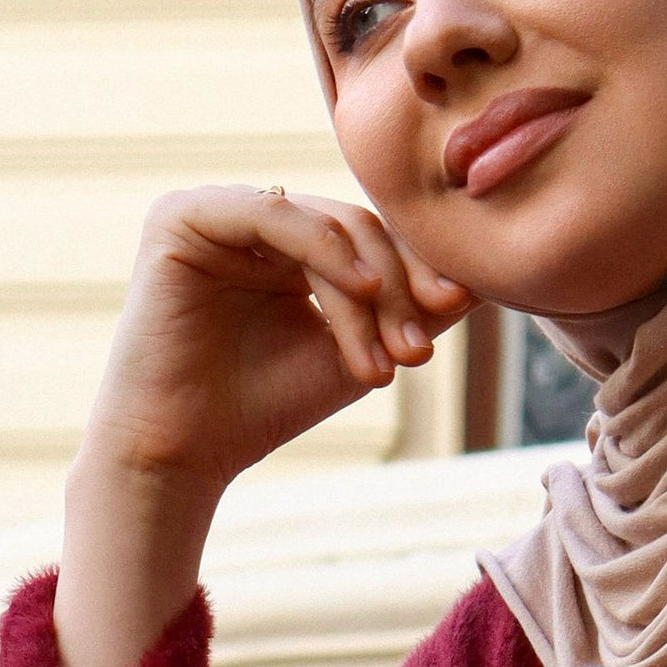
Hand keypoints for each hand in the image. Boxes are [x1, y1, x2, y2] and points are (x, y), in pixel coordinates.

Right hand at [53, 187, 469, 666]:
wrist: (184, 454)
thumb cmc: (263, 406)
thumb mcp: (357, 350)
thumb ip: (411, 310)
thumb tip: (485, 274)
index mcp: (288, 242)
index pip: (370, 234)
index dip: (417, 267)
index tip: (459, 307)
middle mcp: (252, 218)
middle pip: (355, 227)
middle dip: (398, 286)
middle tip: (421, 351)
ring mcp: (216, 212)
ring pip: (324, 224)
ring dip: (370, 286)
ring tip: (391, 353)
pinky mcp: (181, 216)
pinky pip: (273, 212)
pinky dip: (324, 247)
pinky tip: (360, 290)